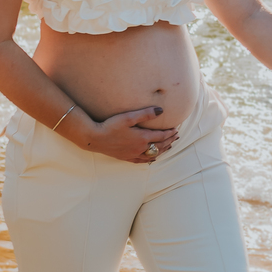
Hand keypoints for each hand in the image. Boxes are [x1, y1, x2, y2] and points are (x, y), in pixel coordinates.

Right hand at [65, 105, 179, 162]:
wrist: (95, 138)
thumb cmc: (111, 126)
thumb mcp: (129, 117)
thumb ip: (146, 114)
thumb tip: (161, 110)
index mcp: (142, 138)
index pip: (161, 136)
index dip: (170, 133)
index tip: (176, 129)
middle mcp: (140, 148)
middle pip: (159, 146)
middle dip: (169, 141)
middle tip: (176, 137)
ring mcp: (133, 154)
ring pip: (152, 154)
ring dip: (162, 150)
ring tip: (169, 146)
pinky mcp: (126, 158)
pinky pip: (142, 161)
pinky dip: (150, 159)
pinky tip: (153, 158)